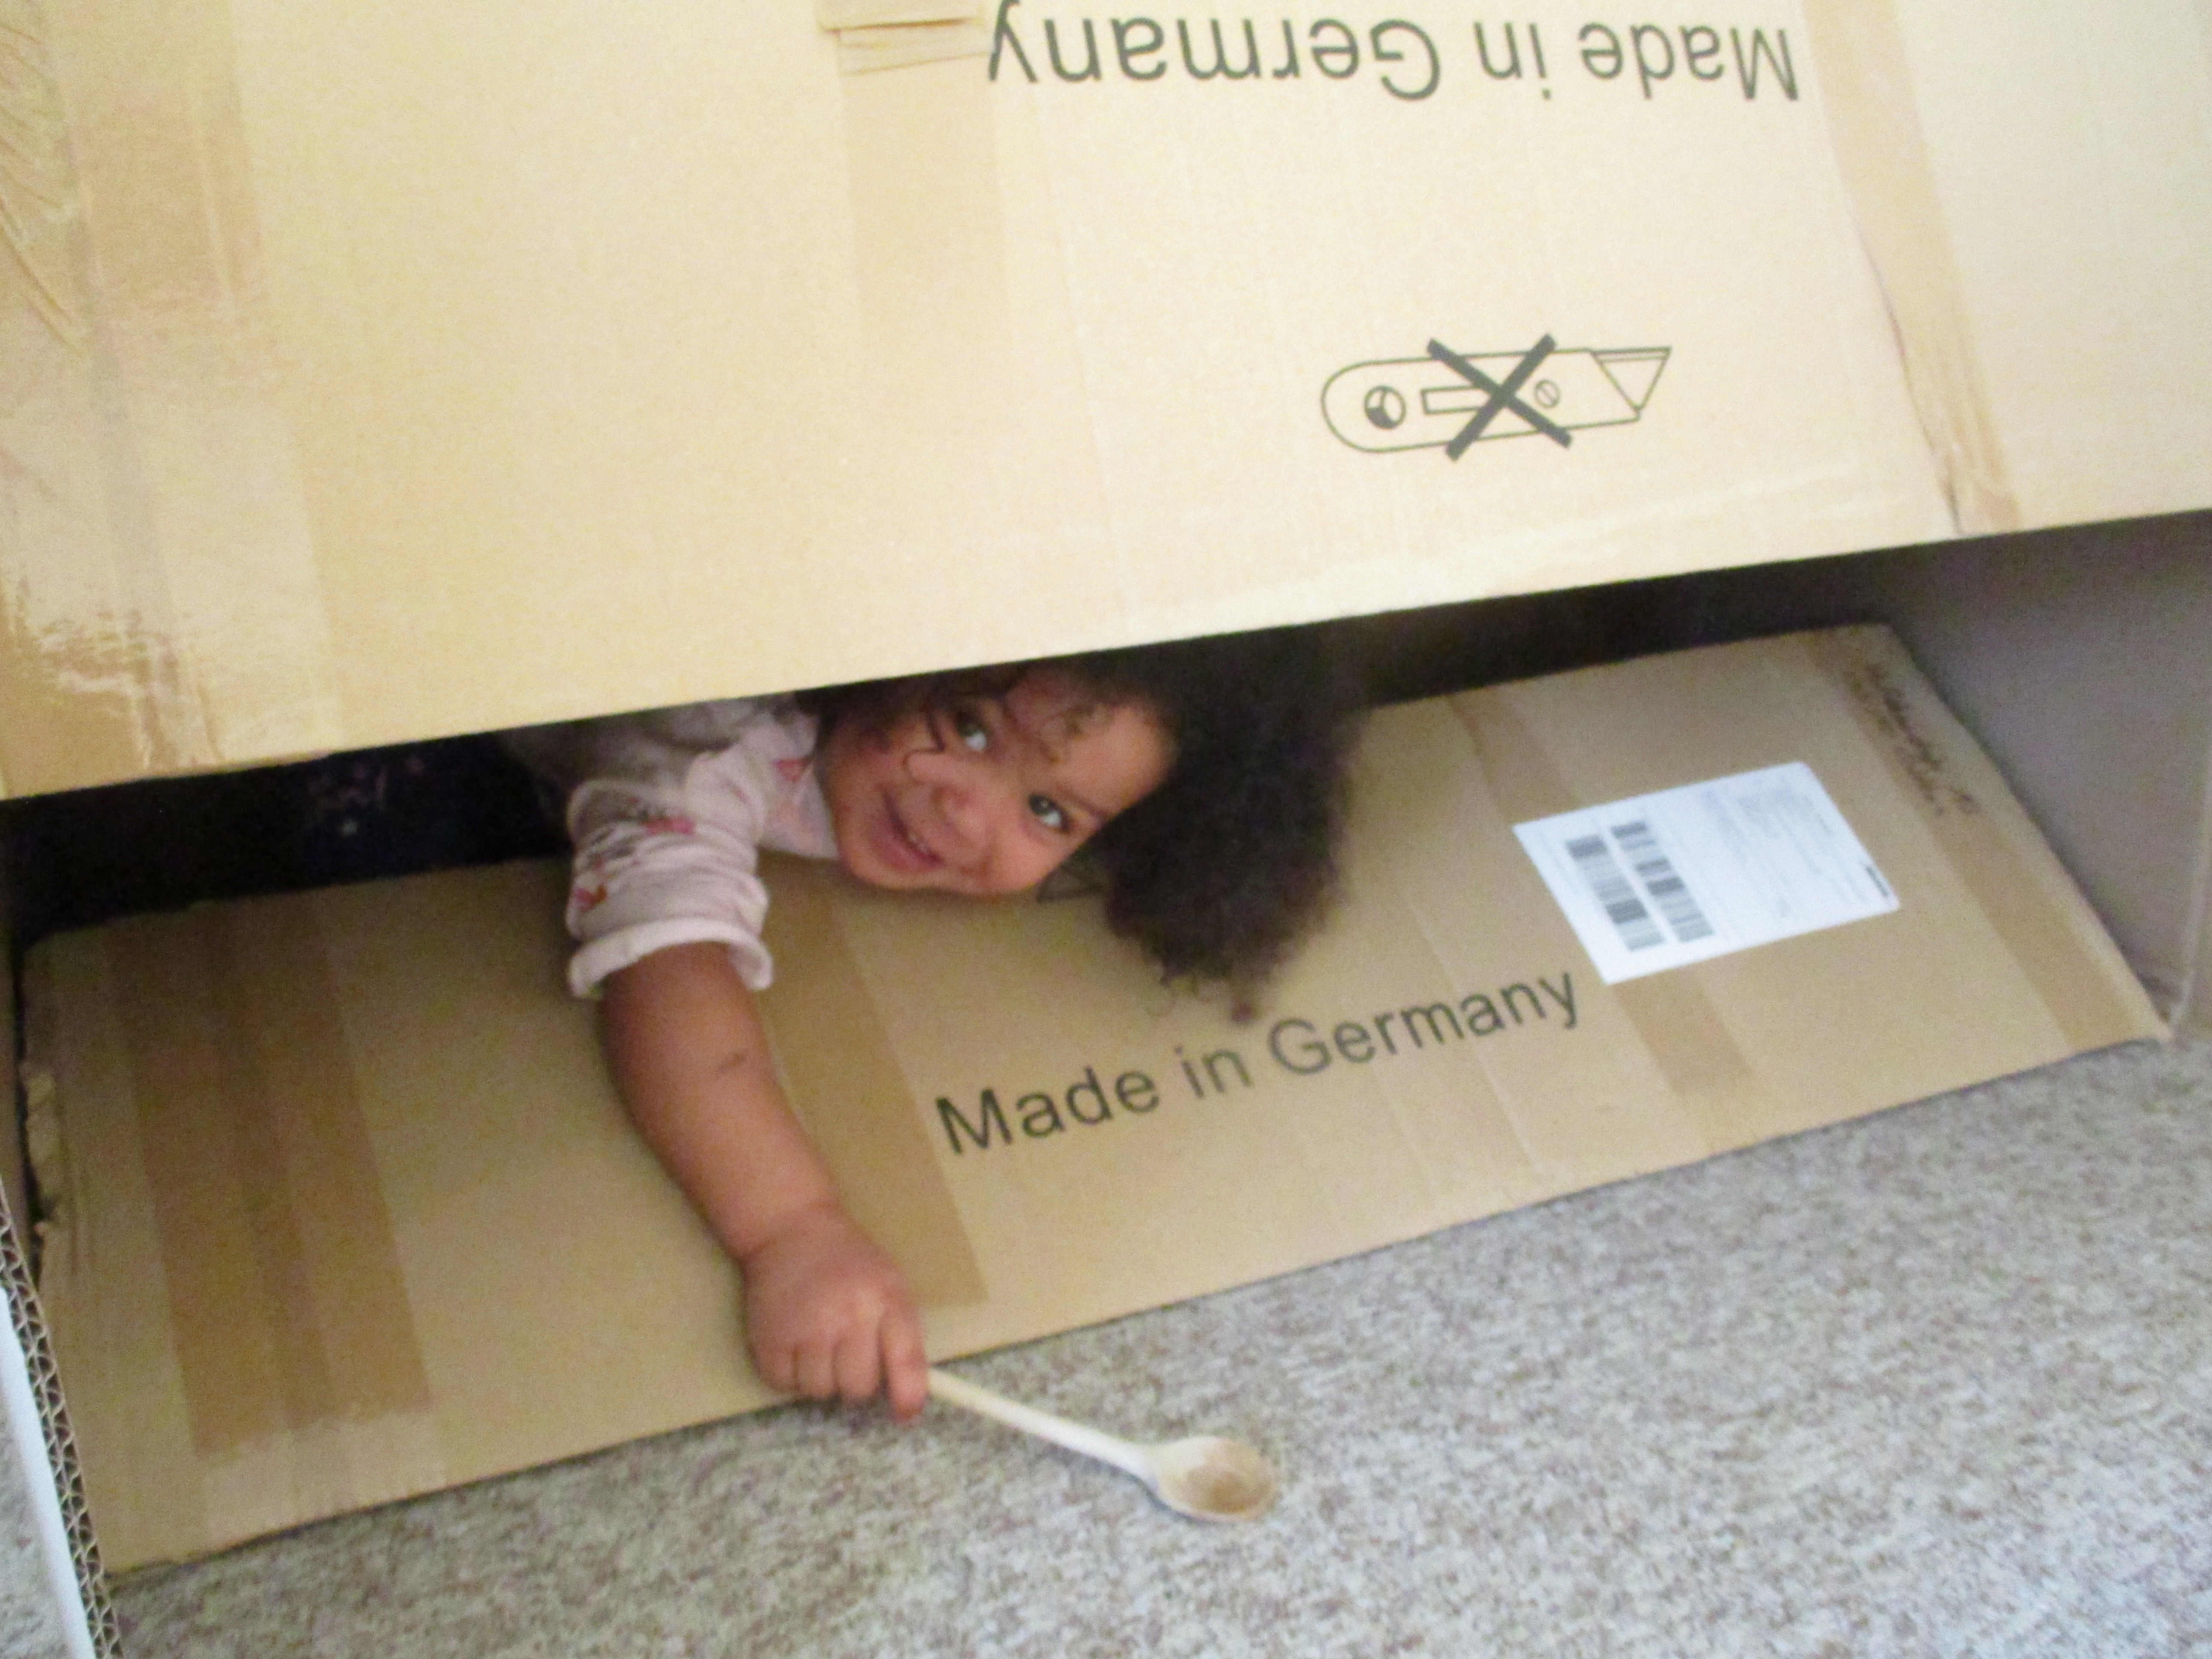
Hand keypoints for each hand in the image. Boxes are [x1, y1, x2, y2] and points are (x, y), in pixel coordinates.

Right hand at [739, 1203, 928, 1420]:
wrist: (791, 1228)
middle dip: (856, 1381)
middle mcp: (848, 1316)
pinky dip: (789, 1375)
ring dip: (821, 1378)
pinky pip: (784, 1385)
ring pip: (820, 1391)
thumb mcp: (889, 1284)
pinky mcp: (770, 1337)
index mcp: (886, 1301)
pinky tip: (794, 1346)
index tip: (904, 1414)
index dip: (908, 1398)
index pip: (907, 1363)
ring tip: (818, 1345)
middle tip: (848, 1357)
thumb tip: (908, 1394)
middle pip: (858, 1388)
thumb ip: (901, 1334)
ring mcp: (807, 1328)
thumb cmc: (849, 1261)